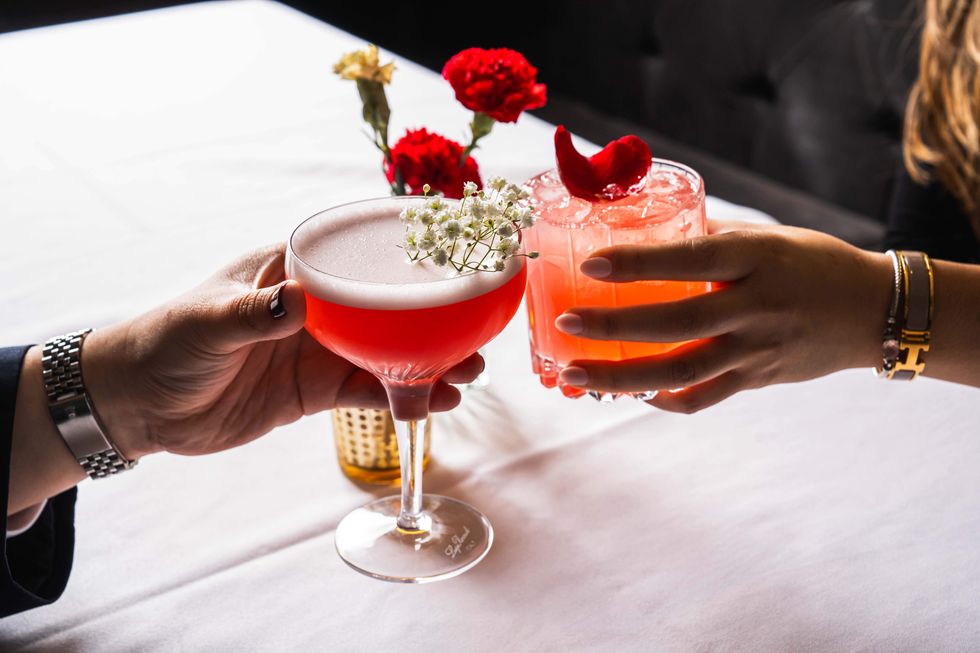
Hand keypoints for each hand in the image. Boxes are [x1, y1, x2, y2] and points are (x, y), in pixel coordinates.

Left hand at [83, 244, 482, 457]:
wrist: (140, 406)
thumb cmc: (166, 341)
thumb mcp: (207, 322)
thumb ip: (254, 315)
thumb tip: (299, 302)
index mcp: (293, 271)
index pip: (357, 257)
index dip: (406, 261)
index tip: (454, 267)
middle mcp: (316, 307)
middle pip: (387, 309)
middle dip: (431, 321)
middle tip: (474, 336)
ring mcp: (320, 349)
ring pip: (387, 353)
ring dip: (427, 363)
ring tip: (467, 374)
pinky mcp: (316, 390)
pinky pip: (368, 391)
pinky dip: (401, 397)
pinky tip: (432, 403)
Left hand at [554, 221, 891, 412]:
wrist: (872, 310)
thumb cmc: (813, 262)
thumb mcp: (768, 236)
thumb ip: (710, 235)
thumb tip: (648, 229)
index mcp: (758, 258)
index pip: (691, 259)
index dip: (639, 262)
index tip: (591, 262)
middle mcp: (757, 306)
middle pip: (677, 323)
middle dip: (614, 326)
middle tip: (566, 322)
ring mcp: (757, 349)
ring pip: (681, 371)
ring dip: (622, 375)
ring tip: (574, 372)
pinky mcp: (758, 379)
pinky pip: (703, 398)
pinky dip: (663, 399)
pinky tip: (629, 393)